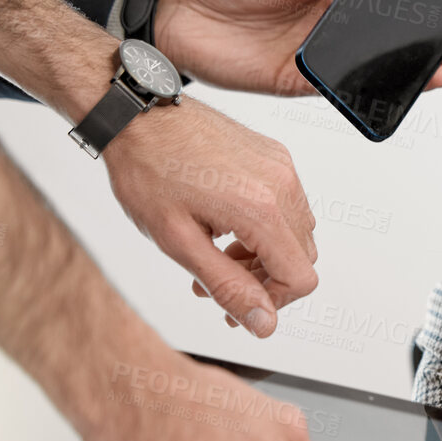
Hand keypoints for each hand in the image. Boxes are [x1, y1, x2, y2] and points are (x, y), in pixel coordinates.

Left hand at [101, 97, 317, 335]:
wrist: (138, 116)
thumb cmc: (147, 172)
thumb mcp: (179, 242)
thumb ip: (227, 286)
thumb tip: (263, 324)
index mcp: (261, 209)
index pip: (300, 278)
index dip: (272, 302)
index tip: (237, 305)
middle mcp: (282, 185)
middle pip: (303, 257)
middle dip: (265, 280)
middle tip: (218, 282)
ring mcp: (282, 167)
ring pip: (297, 234)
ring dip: (265, 255)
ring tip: (217, 252)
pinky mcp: (276, 156)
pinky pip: (288, 205)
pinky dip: (265, 227)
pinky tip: (225, 224)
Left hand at [154, 0, 441, 95]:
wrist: (172, 16)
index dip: (414, 4)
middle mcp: (324, 23)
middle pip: (384, 35)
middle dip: (424, 39)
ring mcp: (314, 53)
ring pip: (371, 64)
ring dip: (407, 68)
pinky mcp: (297, 80)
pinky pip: (341, 88)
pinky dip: (369, 91)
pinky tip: (396, 90)